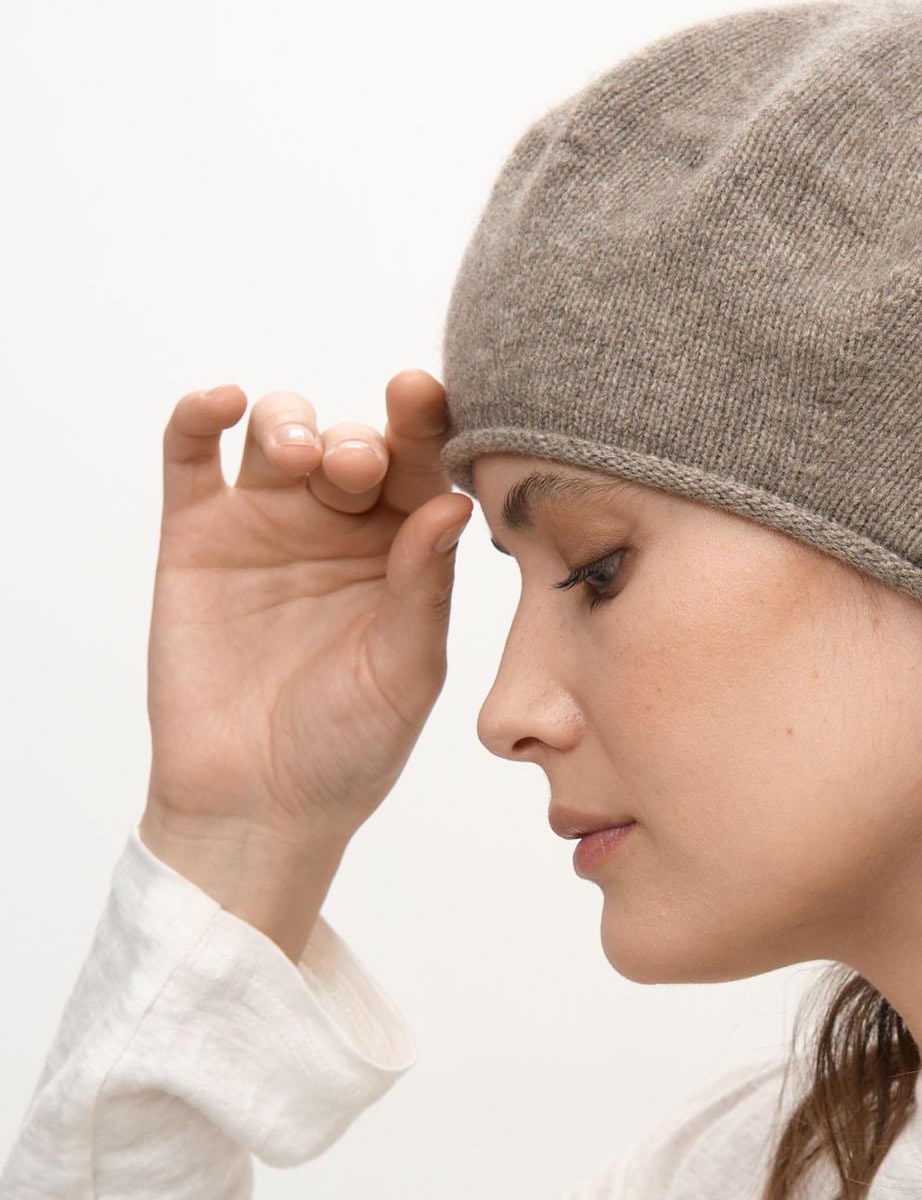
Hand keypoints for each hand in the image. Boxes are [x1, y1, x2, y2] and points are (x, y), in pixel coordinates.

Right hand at [141, 370, 471, 857]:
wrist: (257, 805)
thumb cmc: (349, 748)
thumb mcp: (406, 672)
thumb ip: (425, 588)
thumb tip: (450, 503)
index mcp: (405, 554)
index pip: (420, 470)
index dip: (424, 426)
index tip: (423, 394)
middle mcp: (339, 529)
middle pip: (353, 443)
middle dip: (359, 440)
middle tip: (358, 467)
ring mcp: (265, 526)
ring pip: (279, 433)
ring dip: (291, 422)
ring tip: (300, 456)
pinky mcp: (195, 536)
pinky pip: (192, 456)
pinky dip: (201, 416)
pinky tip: (223, 404)